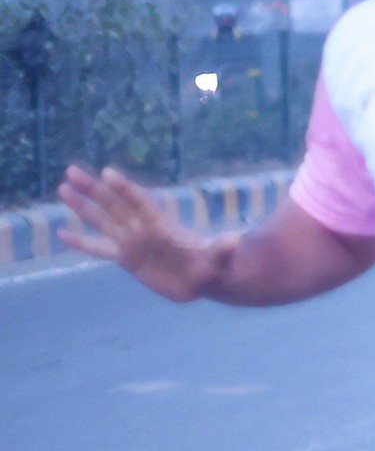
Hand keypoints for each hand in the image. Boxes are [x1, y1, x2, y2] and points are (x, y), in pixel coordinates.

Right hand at [57, 164, 225, 301]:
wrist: (210, 279)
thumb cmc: (218, 267)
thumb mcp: (222, 260)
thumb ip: (224, 250)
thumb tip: (235, 240)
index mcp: (163, 229)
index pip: (141, 203)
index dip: (126, 189)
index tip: (108, 173)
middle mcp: (143, 231)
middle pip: (114, 205)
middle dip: (94, 189)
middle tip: (72, 171)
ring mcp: (133, 244)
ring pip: (103, 221)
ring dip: (83, 207)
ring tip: (63, 188)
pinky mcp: (128, 260)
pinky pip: (99, 249)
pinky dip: (82, 243)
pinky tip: (62, 234)